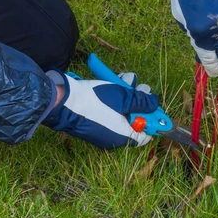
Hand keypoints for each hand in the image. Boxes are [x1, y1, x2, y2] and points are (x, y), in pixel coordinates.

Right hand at [42, 71, 159, 148]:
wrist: (62, 102)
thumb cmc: (95, 101)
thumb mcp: (124, 97)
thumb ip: (143, 102)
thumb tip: (155, 104)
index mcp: (123, 137)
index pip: (145, 134)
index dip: (152, 119)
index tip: (153, 105)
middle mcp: (113, 138)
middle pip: (133, 121)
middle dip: (138, 101)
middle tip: (140, 87)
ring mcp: (102, 131)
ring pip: (121, 113)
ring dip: (126, 95)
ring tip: (126, 78)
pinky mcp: (92, 122)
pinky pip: (108, 112)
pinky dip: (113, 99)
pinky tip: (114, 82)